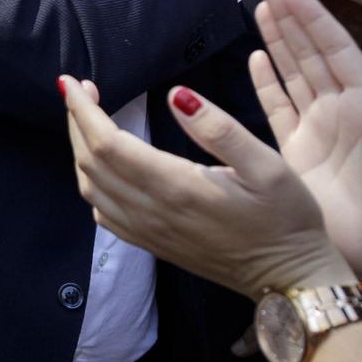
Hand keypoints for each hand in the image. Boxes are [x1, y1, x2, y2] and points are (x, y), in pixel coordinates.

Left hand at [61, 74, 347, 298]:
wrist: (289, 281)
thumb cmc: (286, 219)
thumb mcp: (269, 166)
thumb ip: (220, 129)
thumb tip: (176, 95)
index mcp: (176, 188)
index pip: (107, 144)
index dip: (83, 110)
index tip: (71, 81)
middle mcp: (153, 213)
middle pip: (90, 163)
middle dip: (77, 121)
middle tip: (81, 88)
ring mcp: (149, 233)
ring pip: (91, 188)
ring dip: (80, 148)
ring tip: (88, 117)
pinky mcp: (152, 245)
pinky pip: (104, 213)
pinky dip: (91, 180)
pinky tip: (103, 163)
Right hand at [250, 0, 361, 282]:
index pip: (337, 51)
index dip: (314, 19)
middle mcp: (342, 111)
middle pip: (311, 53)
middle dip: (291, 18)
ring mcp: (319, 131)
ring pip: (293, 74)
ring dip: (277, 41)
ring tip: (260, 8)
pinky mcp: (298, 155)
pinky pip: (278, 109)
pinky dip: (267, 82)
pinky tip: (256, 58)